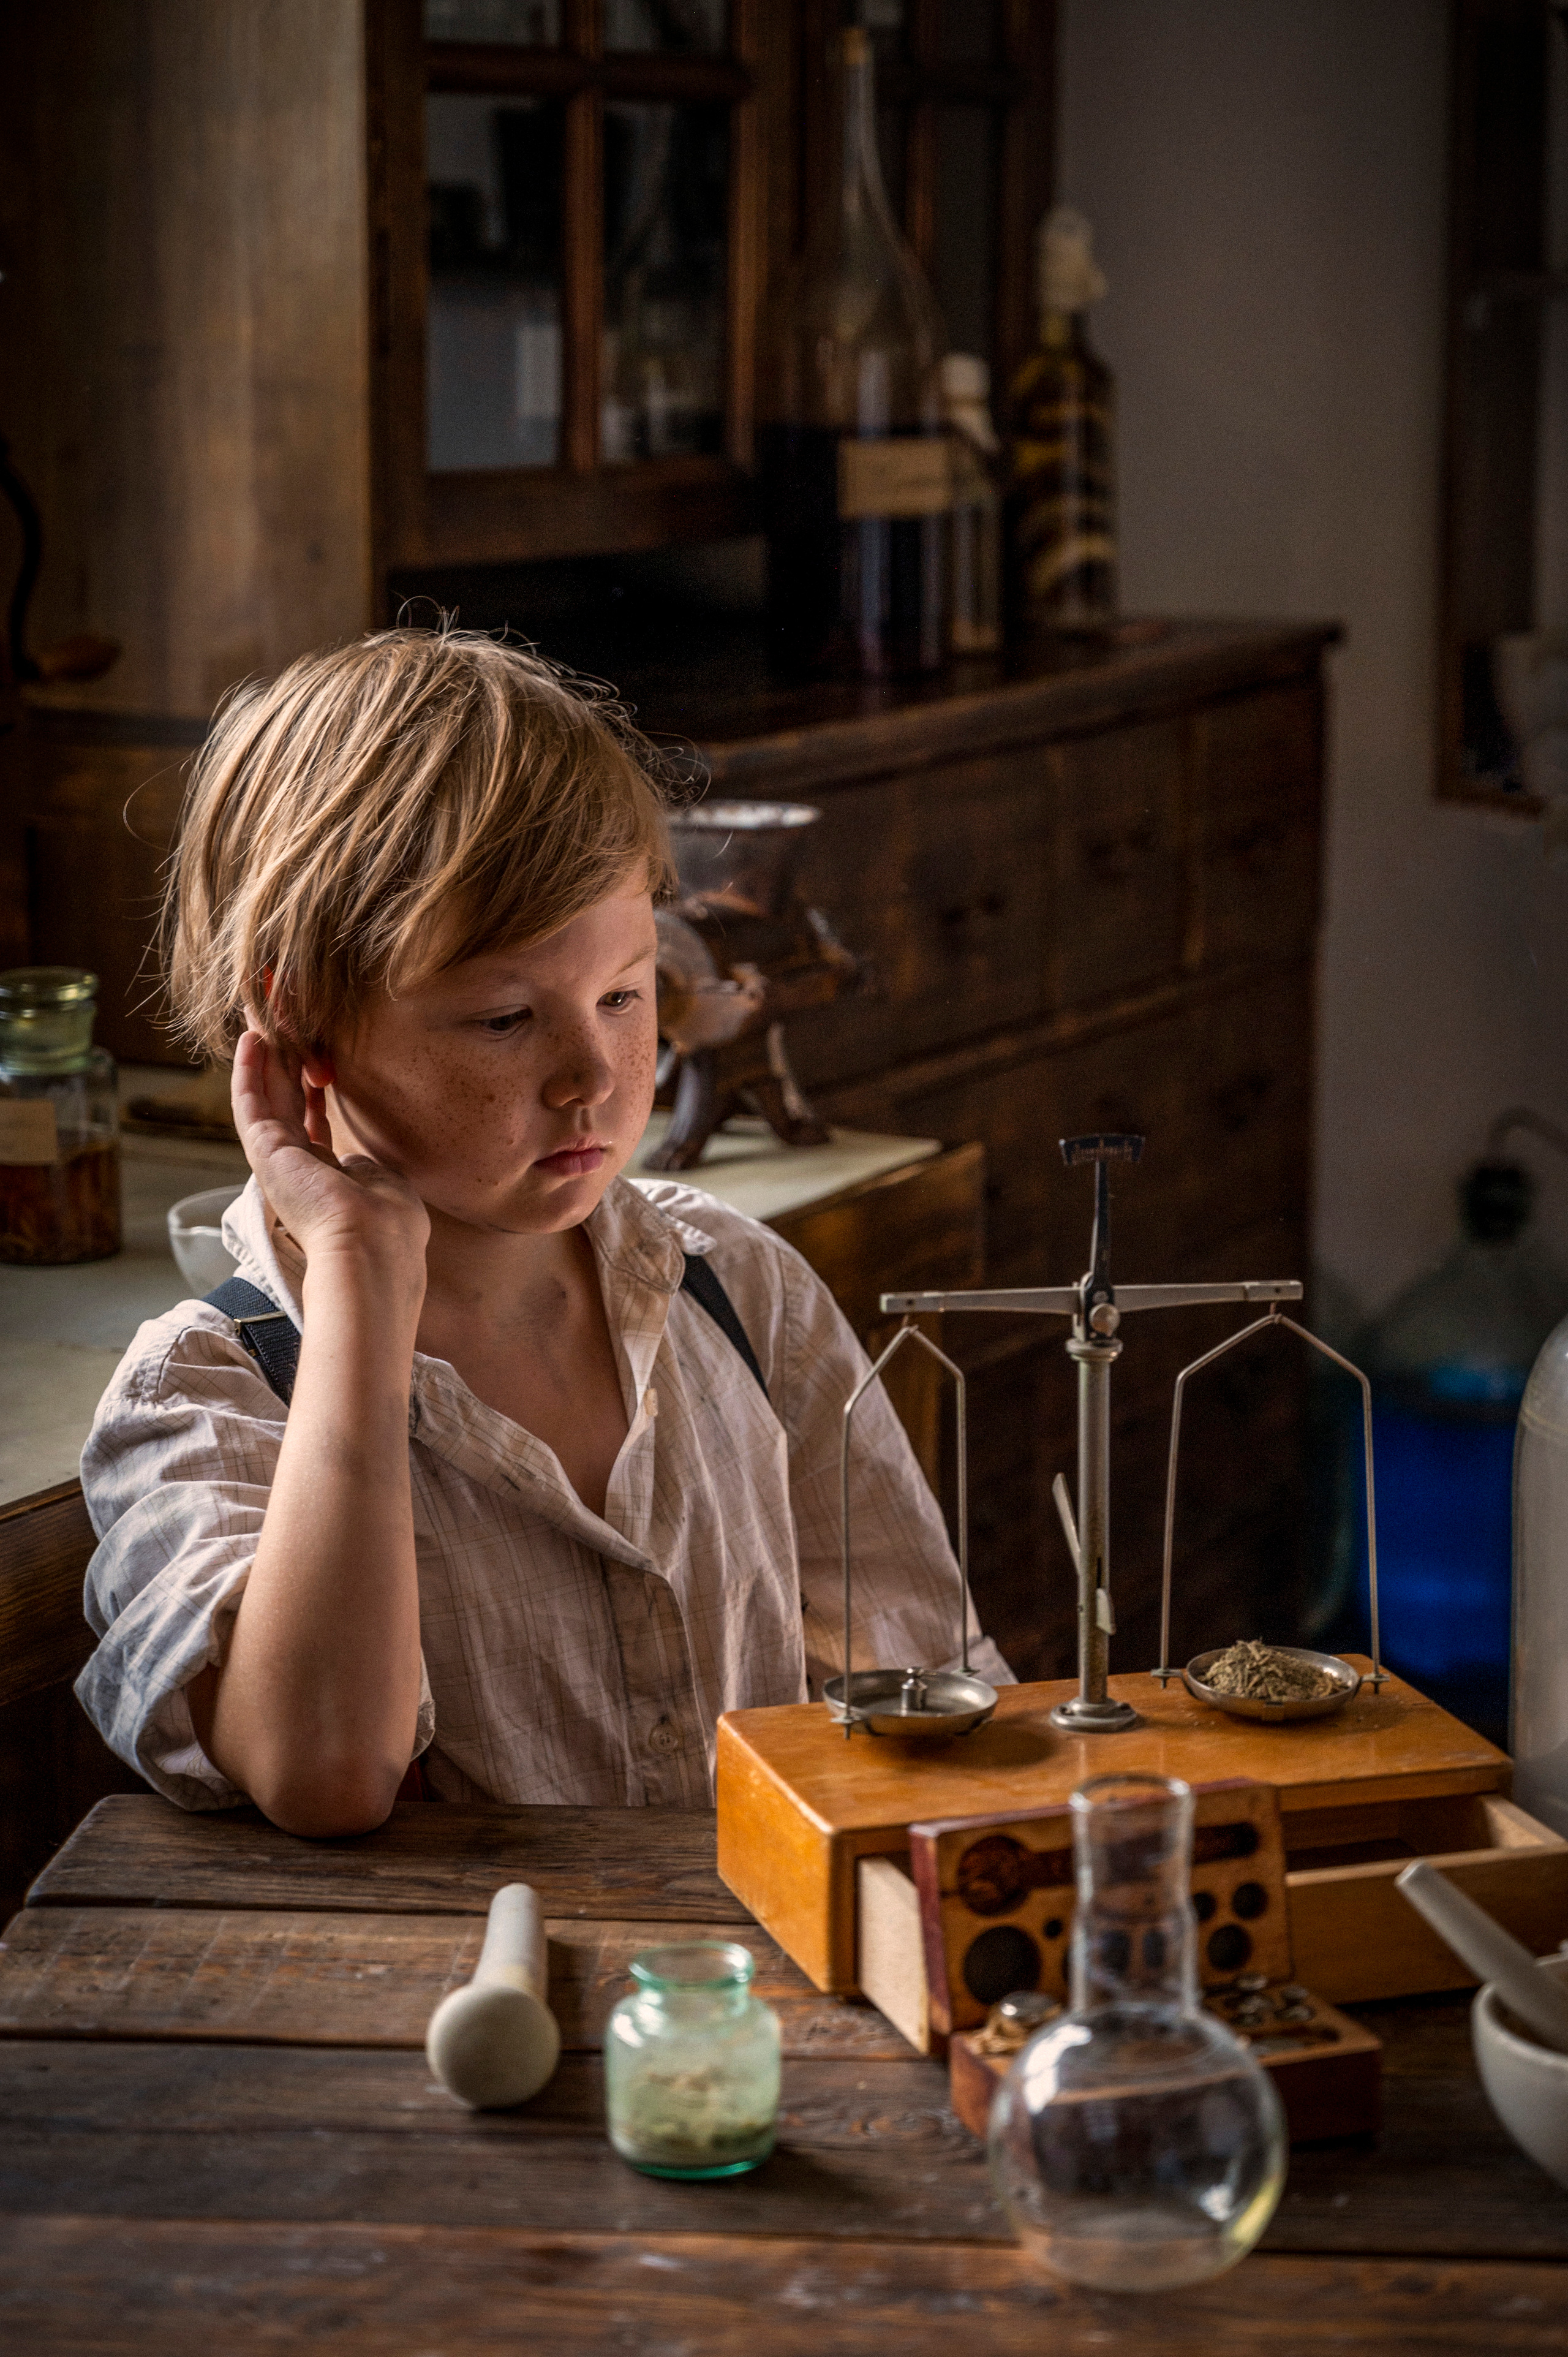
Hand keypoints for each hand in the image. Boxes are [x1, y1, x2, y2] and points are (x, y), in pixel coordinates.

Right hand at [231, 1030, 429, 1289]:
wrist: (372, 1246)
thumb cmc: (389, 1225)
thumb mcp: (382, 1185)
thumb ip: (366, 1168)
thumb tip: (359, 1159)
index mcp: (327, 1177)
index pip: (312, 1123)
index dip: (312, 1089)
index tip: (317, 1061)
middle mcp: (297, 1168)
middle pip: (286, 1103)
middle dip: (285, 1062)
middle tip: (285, 1025)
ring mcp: (277, 1159)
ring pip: (265, 1097)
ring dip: (265, 1057)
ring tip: (264, 1019)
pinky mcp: (264, 1152)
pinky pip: (250, 1103)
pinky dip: (248, 1070)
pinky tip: (251, 1038)